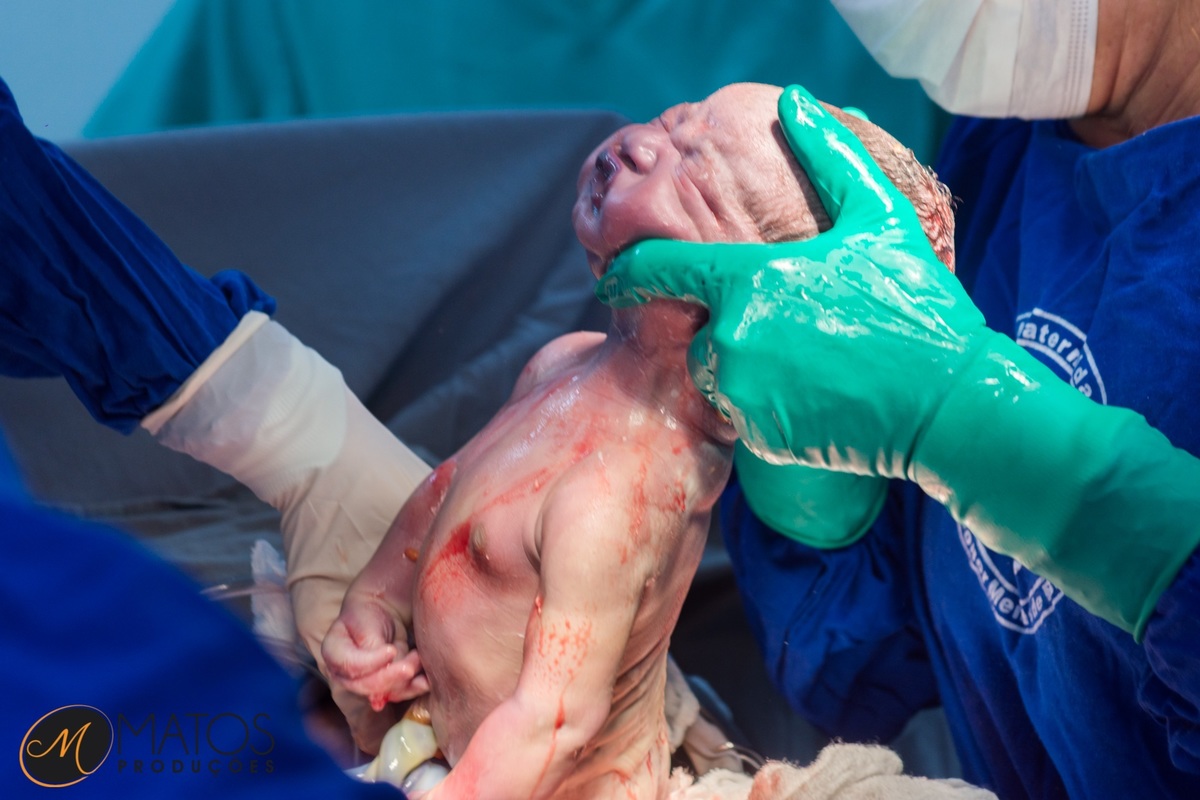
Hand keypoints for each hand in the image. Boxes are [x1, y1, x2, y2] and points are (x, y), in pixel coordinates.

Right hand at [322, 599, 428, 712]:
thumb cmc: (369, 613)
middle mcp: (346, 674)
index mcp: (334, 653)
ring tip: (417, 656)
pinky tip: (426, 679)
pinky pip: (401, 692)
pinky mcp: (386, 685)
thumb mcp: (366, 623)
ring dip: (407, 679)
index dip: (371, 663)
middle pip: (367, 686)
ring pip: (386, 692)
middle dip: (393, 676)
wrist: (381, 611)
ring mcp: (366, 682)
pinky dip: (416, 686)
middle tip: (412, 661)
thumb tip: (376, 692)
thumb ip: (370, 651)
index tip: (391, 650)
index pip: (350, 667)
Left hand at [598, 84, 1199, 636]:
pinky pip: (743, 413)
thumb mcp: (881, 219)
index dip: (630, 269)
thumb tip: (794, 103)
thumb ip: (830, 158)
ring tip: (816, 362)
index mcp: (750, 279)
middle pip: (701, 329)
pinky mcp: (759, 436)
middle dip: (733, 326)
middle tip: (802, 328)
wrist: (948, 405)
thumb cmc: (916, 305)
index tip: (609, 275)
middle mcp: (733, 336)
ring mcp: (743, 391)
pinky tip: (820, 396)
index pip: (662, 268)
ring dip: (750, 367)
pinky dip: (770, 407)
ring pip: (720, 374)